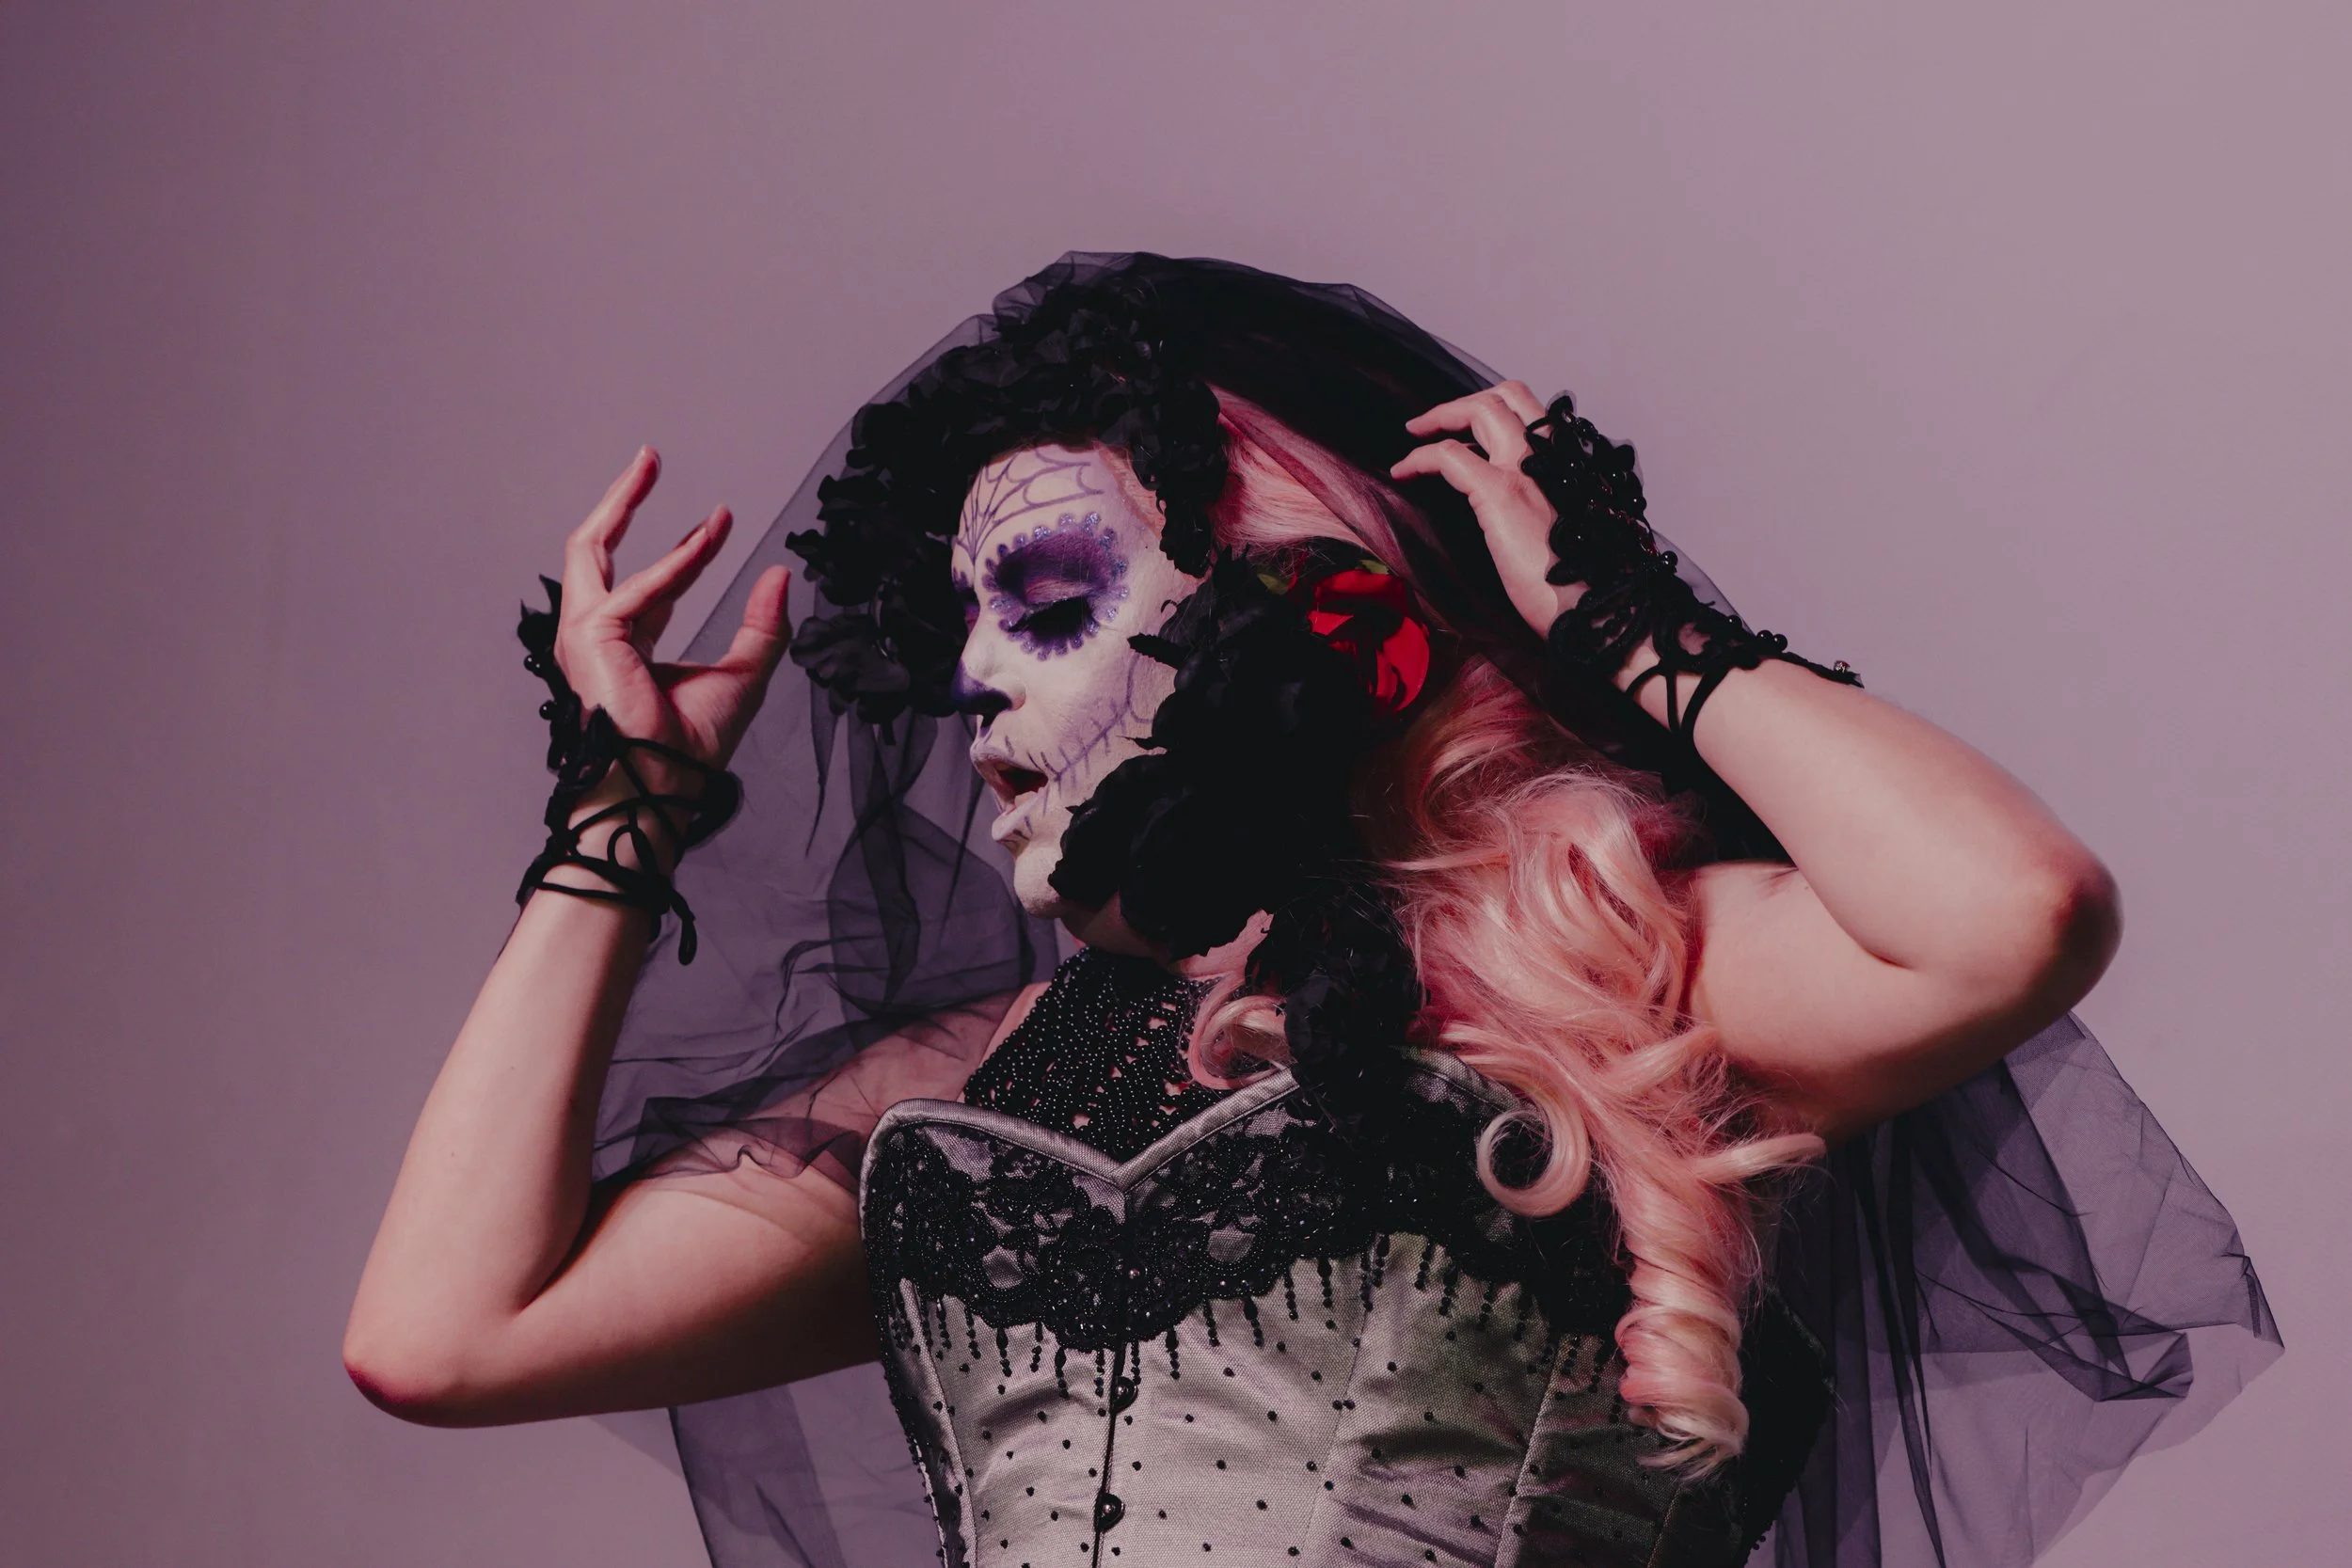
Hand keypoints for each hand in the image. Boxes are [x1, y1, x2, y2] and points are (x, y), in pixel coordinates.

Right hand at [555, 447, 791, 780]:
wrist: (667, 785)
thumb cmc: (692, 747)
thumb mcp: (745, 675)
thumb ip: (763, 627)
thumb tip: (779, 574)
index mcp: (628, 647)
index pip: (650, 584)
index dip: (687, 548)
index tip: (721, 518)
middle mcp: (598, 636)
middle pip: (596, 552)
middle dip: (621, 502)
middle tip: (649, 459)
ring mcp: (587, 635)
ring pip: (591, 549)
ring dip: (622, 502)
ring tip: (648, 463)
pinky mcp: (592, 637)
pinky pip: (636, 586)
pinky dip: (675, 562)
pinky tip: (707, 538)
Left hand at [1389, 381, 1567, 637]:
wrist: (1596, 609)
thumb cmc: (1583, 586)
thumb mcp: (1566, 534)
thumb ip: (1544, 512)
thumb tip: (1512, 518)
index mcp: (1569, 467)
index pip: (1532, 415)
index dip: (1496, 412)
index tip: (1467, 432)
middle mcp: (1551, 458)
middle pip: (1508, 397)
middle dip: (1465, 403)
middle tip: (1432, 423)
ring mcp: (1526, 471)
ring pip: (1482, 410)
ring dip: (1442, 416)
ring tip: (1415, 434)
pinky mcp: (1501, 494)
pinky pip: (1450, 456)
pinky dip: (1421, 458)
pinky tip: (1403, 473)